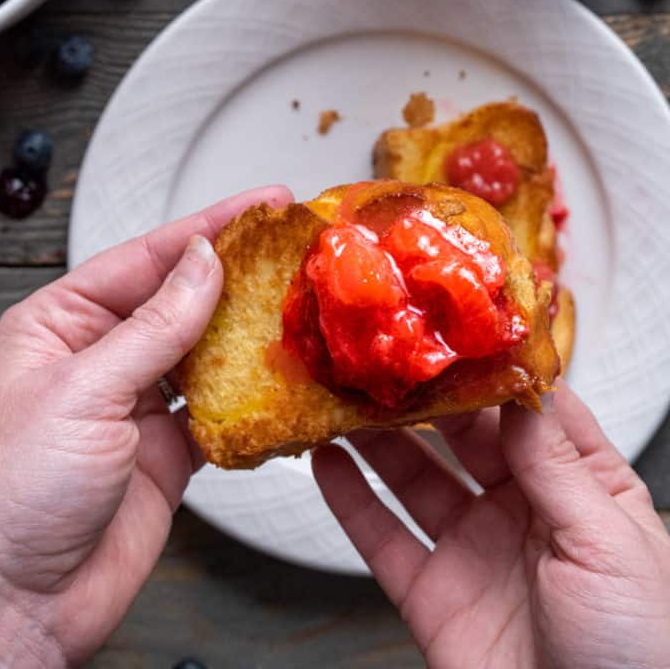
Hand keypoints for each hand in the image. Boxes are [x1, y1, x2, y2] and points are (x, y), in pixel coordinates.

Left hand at [0, 186, 291, 668]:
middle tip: (293, 248)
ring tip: (299, 302)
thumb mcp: (83, 390)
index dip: (206, 227)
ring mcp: (135, 404)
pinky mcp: (167, 451)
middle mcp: (99, 357)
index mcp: (60, 323)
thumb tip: (203, 263)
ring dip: (248, 332)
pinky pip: (220, 409)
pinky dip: (250, 395)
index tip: (260, 205)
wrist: (15, 605)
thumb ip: (154, 326)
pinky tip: (280, 376)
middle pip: (181, 298)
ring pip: (205, 349)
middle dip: (236, 275)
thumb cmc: (11, 495)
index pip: (145, 258)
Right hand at [314, 383, 669, 668]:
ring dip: (378, 437)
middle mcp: (524, 511)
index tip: (457, 327)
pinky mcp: (435, 597)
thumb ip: (556, 466)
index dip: (496, 369)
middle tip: (385, 353)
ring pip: (416, 477)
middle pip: (464, 436)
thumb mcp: (610, 545)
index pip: (534, 411)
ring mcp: (476, 551)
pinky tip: (327, 462)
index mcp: (583, 491)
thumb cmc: (642, 653)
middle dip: (426, 395)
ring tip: (344, 393)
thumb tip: (519, 391)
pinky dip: (350, 500)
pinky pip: (384, 540)